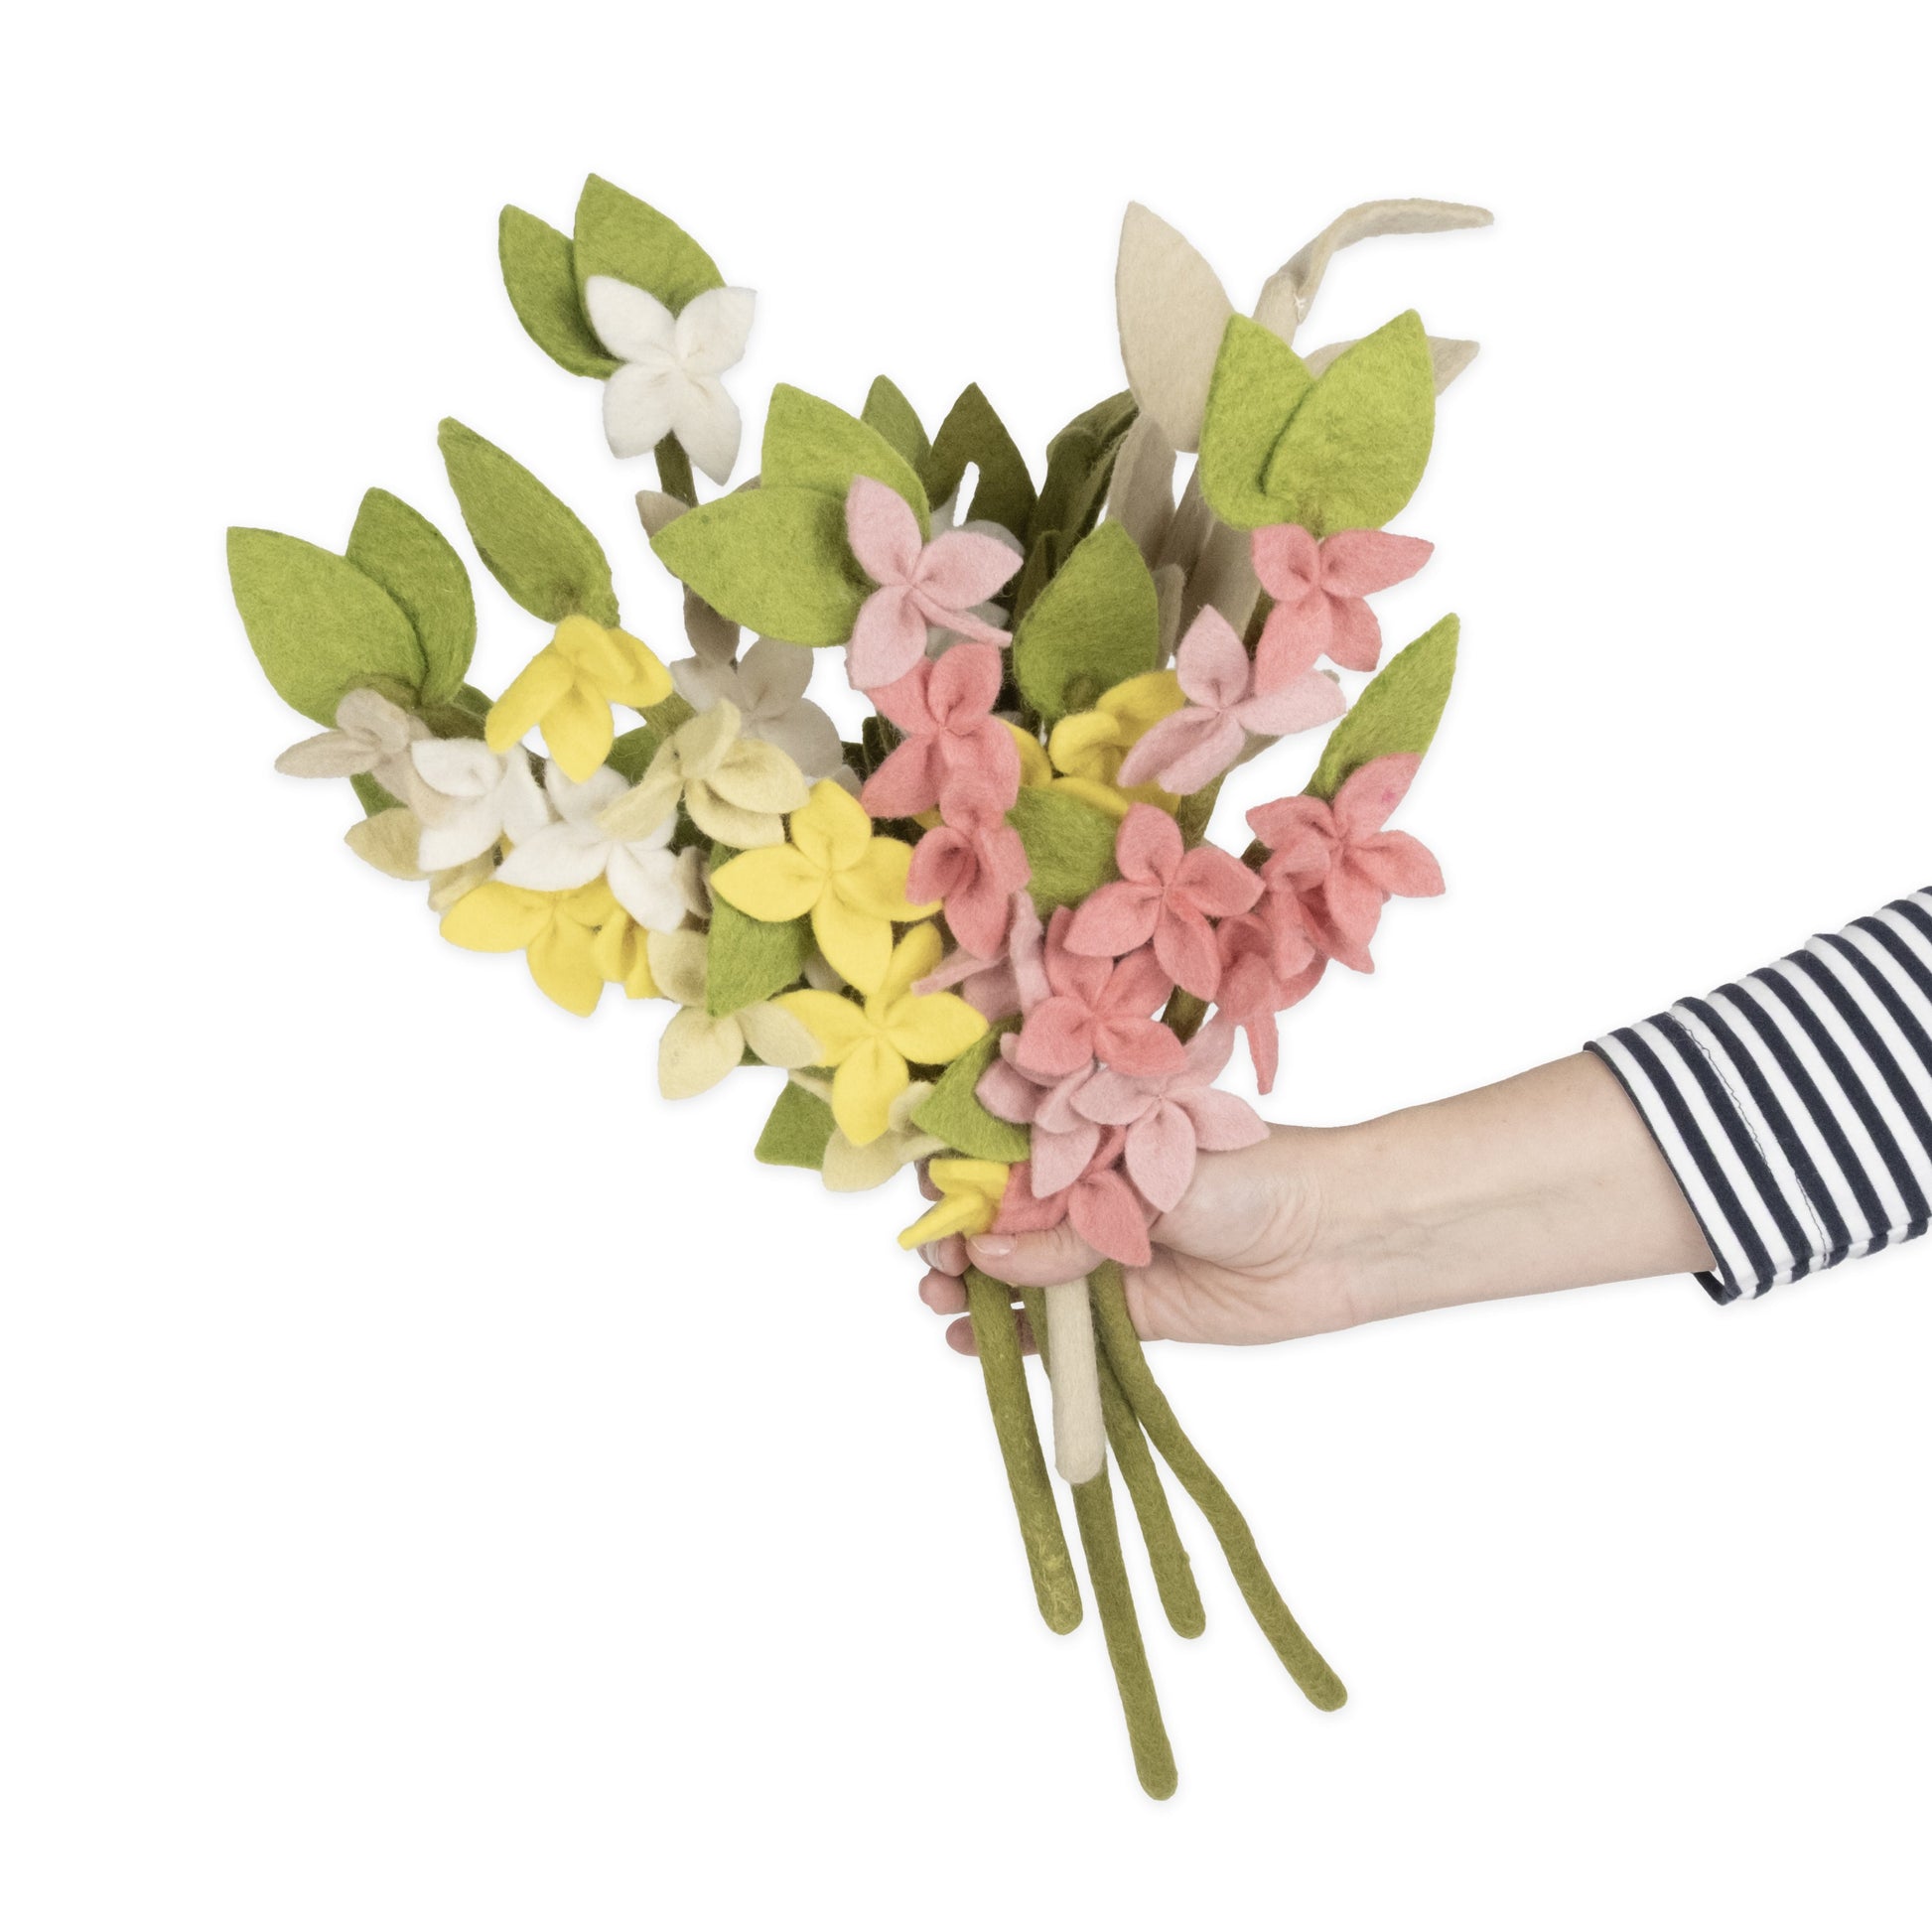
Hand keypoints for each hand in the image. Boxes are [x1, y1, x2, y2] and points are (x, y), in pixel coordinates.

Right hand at [918, 1054, 1713, 1354]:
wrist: (1341, 1235)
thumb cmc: (1254, 1172)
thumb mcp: (1148, 1183)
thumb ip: (1068, 1222)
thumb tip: (983, 1249)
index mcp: (1094, 1134)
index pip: (1005, 1150)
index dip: (960, 1171)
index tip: (928, 1194)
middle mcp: (1091, 1191)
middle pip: (999, 1217)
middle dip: (957, 1236)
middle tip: (934, 1261)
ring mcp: (1105, 1253)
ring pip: (1017, 1274)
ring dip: (971, 1286)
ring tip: (940, 1300)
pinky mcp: (1129, 1313)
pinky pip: (1054, 1329)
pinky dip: (1009, 1336)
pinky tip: (966, 1340)